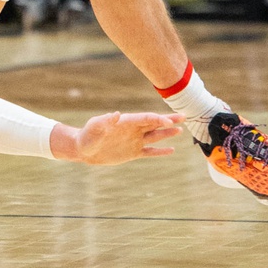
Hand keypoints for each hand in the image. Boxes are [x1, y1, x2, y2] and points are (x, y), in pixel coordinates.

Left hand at [59, 111, 183, 164]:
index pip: (146, 118)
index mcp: (126, 121)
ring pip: (155, 136)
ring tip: (181, 130)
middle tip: (184, 116)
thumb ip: (105, 120)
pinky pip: (149, 151)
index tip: (169, 121)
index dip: (158, 118)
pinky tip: (171, 150)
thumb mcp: (95, 127)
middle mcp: (133, 130)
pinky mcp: (132, 152)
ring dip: (167, 133)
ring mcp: (134, 141)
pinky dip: (160, 151)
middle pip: (154, 124)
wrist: (84, 149)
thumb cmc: (87, 135)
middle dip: (168, 120)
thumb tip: (116, 114)